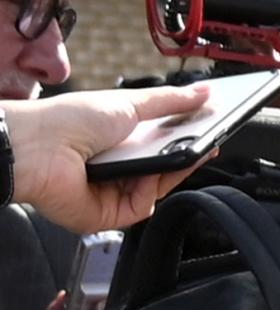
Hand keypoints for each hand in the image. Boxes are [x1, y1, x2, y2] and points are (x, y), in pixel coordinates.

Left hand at [6, 82, 215, 233]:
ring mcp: (110, 193)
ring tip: (179, 151)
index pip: (163, 146)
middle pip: (165, 170)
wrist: (38, 146)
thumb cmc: (70, 121)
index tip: (211, 131)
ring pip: (157, 189)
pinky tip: (143, 172)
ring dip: (168, 171)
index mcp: (118, 142)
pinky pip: (141, 206)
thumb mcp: (130, 104)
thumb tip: (205, 94)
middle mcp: (115, 169)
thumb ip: (170, 101)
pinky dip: (147, 190)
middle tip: (208, 142)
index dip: (188, 141)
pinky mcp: (105, 215)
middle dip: (187, 156)